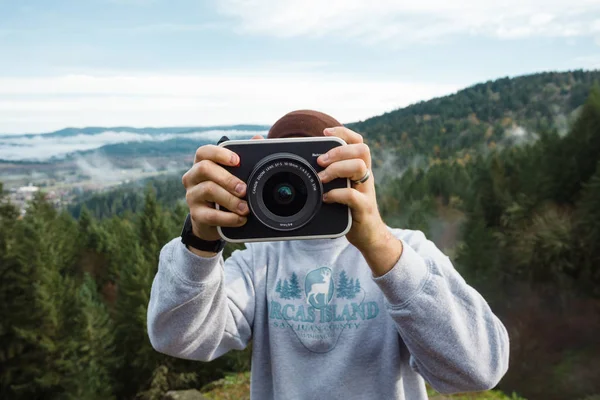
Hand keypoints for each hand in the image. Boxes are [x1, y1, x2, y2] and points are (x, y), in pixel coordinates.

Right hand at [182, 135, 262, 241]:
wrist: (213, 222)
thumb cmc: (225, 192)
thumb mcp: (234, 176)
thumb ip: (245, 158)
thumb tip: (257, 138)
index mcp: (202, 164)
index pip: (204, 152)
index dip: (219, 153)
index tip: (237, 160)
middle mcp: (193, 177)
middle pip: (204, 169)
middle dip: (227, 178)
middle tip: (244, 189)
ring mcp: (192, 196)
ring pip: (208, 190)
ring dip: (230, 199)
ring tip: (245, 208)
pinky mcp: (196, 215)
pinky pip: (210, 215)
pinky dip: (228, 218)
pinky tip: (240, 219)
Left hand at [317, 127, 402, 274]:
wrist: (368, 236)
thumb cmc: (349, 210)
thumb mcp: (341, 188)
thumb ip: (330, 176)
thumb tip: (305, 165)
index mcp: (359, 169)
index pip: (357, 142)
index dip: (343, 132)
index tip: (325, 132)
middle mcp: (365, 177)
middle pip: (361, 150)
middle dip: (338, 150)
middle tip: (320, 161)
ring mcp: (366, 191)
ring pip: (359, 167)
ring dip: (337, 169)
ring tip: (321, 178)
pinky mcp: (364, 209)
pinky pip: (353, 196)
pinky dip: (336, 194)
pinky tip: (325, 198)